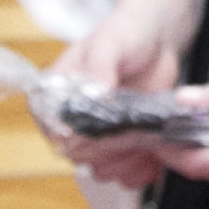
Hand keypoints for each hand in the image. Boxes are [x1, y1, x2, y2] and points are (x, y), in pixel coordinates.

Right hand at [52, 0, 202, 187]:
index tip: (109, 130)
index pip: (57, 132)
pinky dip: (139, 171)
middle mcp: (69, 122)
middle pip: (80, 156)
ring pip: (101, 169)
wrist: (155, 42)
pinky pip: (123, 173)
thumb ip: (100, 67)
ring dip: (126, 163)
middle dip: (110, 151)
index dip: (82, 138)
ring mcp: (94, 137)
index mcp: (53, 96)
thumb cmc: (126, 35)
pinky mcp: (118, 148)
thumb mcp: (111, 44)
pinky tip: (153, 157)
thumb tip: (95, 94)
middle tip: (137, 134)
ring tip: (147, 144)